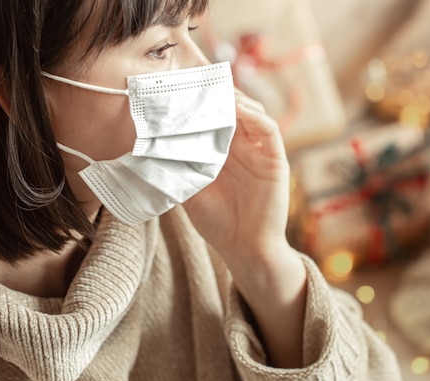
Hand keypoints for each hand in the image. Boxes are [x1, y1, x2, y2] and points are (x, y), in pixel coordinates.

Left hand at [184, 89, 289, 260]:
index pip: (216, 117)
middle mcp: (244, 148)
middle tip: (198, 82)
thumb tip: (153, 146)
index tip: (182, 89)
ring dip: (237, 100)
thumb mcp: (190, 191)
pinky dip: (255, 116)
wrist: (244, 250)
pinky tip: (238, 109)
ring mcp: (261, 153)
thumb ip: (180, 167)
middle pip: (235, 109)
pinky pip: (269, 130)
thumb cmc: (218, 223)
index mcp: (224, 153)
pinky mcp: (276, 161)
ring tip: (216, 91)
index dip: (203, 103)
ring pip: (254, 113)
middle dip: (218, 94)